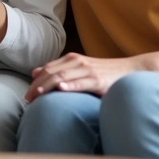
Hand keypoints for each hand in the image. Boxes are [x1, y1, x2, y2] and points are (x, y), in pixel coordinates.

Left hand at [25, 53, 146, 101]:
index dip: (35, 81)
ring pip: (62, 77)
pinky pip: (81, 83)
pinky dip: (70, 85)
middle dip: (37, 86)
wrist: (132, 70)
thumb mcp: (80, 68)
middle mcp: (78, 62)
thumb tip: (35, 72)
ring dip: (47, 86)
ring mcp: (88, 71)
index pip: (48, 69)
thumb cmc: (104, 72)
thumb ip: (60, 69)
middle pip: (51, 73)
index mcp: (72, 59)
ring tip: (36, 95)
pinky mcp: (98, 80)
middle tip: (27, 99)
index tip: (27, 94)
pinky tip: (60, 89)